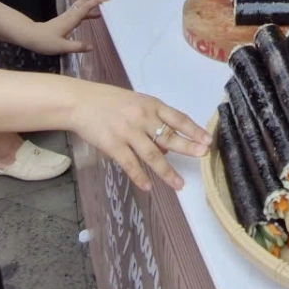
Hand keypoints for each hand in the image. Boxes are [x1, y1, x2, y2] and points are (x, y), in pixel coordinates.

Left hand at [16, 0, 111, 54]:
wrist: (30, 35)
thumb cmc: (44, 41)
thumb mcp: (61, 47)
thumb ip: (77, 47)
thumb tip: (92, 47)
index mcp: (70, 19)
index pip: (86, 7)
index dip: (97, 1)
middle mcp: (70, 14)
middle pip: (85, 0)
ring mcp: (69, 15)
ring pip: (83, 3)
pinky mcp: (68, 19)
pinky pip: (81, 11)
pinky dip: (90, 9)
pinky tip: (98, 14)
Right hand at [71, 84, 211, 191]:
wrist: (80, 102)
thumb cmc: (109, 102)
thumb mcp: (136, 103)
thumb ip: (153, 121)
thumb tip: (168, 146)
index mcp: (151, 105)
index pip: (178, 118)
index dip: (194, 130)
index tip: (208, 140)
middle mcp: (142, 118)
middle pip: (170, 135)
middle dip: (188, 147)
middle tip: (203, 156)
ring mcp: (128, 132)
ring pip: (153, 155)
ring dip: (168, 172)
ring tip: (179, 185)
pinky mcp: (113, 145)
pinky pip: (131, 164)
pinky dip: (140, 177)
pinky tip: (149, 187)